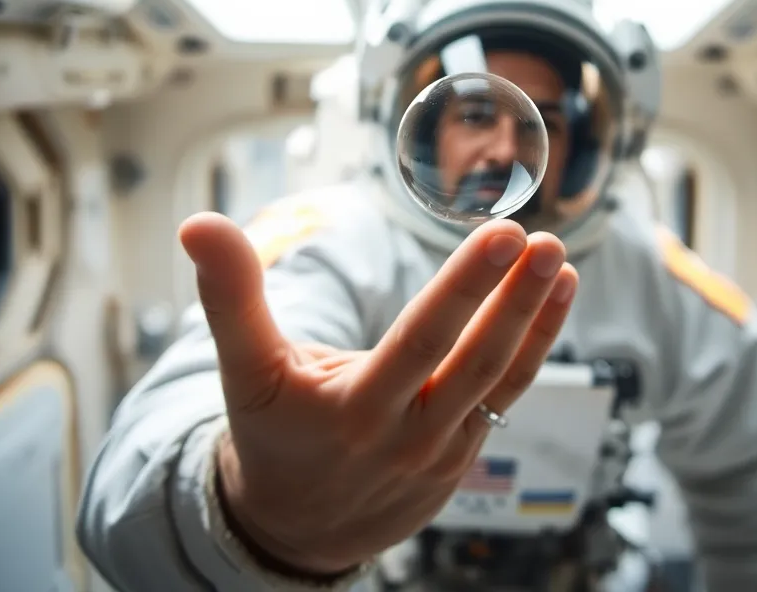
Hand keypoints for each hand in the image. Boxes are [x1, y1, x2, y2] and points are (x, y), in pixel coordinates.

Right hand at [178, 212, 577, 577]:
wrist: (296, 532)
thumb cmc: (270, 437)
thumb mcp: (244, 372)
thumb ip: (230, 296)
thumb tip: (198, 224)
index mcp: (355, 410)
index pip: (421, 341)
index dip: (465, 287)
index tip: (502, 234)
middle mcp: (409, 435)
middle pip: (475, 362)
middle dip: (514, 299)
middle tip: (543, 240)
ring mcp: (444, 451)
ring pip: (501, 381)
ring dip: (535, 320)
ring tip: (559, 263)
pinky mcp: (463, 455)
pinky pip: (505, 396)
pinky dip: (533, 348)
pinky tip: (553, 299)